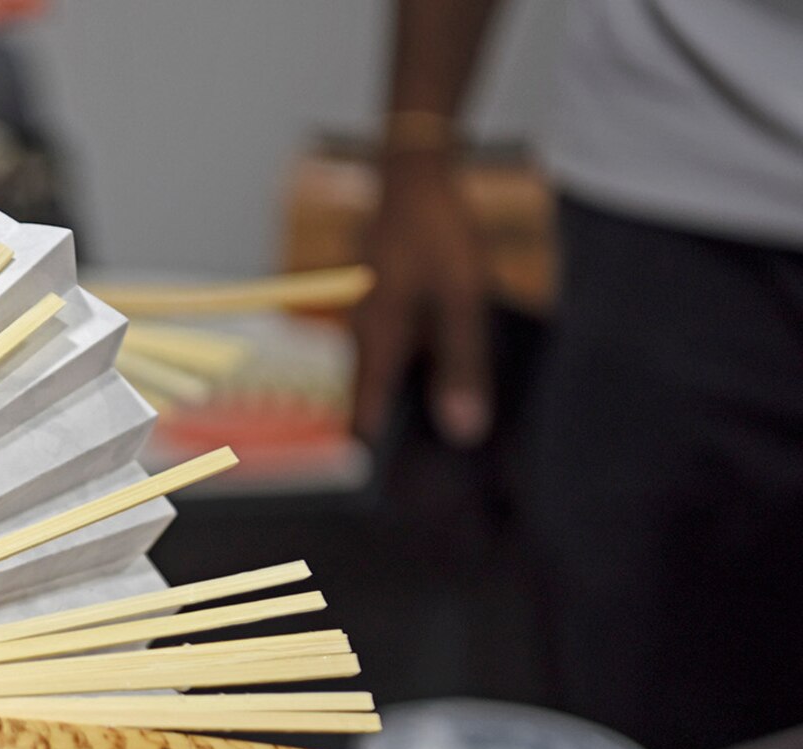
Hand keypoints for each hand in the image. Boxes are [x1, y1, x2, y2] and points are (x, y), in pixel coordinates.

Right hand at [352, 157, 490, 446]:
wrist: (415, 175)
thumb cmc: (436, 236)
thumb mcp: (463, 305)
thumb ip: (462, 369)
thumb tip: (464, 432)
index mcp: (375, 346)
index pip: (366, 424)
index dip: (380, 462)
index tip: (405, 494)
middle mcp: (363, 340)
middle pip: (376, 404)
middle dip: (403, 437)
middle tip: (442, 470)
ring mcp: (370, 321)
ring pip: (388, 377)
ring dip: (414, 402)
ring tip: (456, 425)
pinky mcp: (385, 305)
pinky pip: (399, 350)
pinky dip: (419, 370)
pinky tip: (455, 370)